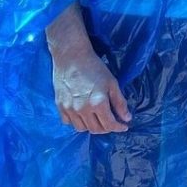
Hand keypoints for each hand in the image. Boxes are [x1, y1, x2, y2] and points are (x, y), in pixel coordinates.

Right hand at [45, 3, 130, 133]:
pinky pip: (69, 122)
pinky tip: (83, 115)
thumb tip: (126, 118)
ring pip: (82, 128)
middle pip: (96, 129)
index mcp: (98, 104)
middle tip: (112, 122)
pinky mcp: (60, 106)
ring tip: (98, 119)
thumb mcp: (112, 83)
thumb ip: (119, 102)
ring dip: (92, 127)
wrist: (71, 57)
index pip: (109, 125)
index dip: (119, 128)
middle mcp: (83, 110)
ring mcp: (69, 109)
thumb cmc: (95, 67)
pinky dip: (77, 122)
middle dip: (107, 128)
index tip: (124, 126)